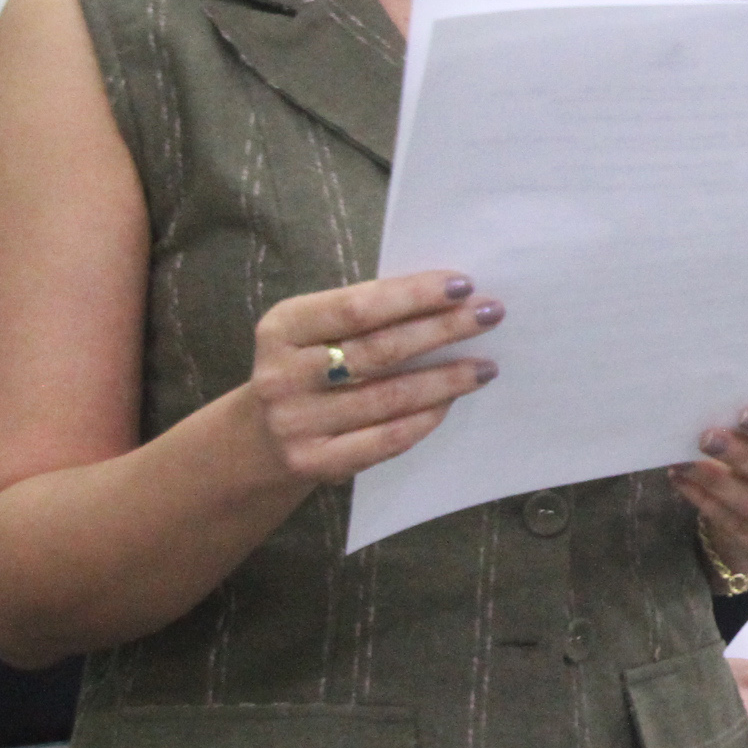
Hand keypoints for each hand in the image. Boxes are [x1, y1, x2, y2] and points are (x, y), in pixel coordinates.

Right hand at [242, 271, 499, 486]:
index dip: (413, 295)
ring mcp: (296, 423)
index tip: (463, 284)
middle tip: (491, 315)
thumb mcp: (312, 332)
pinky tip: (452, 401)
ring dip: (446, 379)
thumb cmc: (305, 369)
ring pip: (390, 397)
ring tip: (485, 365)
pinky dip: (425, 418)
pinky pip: (386, 439)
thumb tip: (446, 298)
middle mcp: (283, 376)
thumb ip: (362, 315)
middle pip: (380, 350)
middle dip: (443, 329)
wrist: (256, 441)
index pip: (356, 307)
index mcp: (282, 328)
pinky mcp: (315, 462)